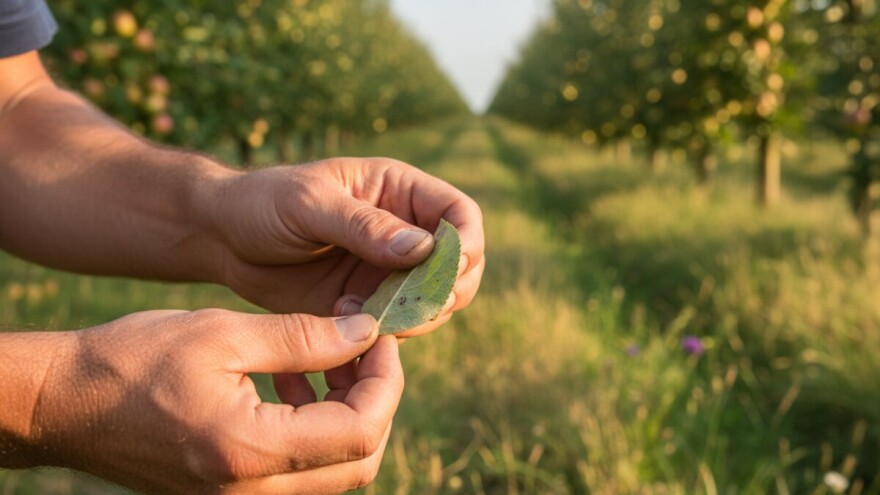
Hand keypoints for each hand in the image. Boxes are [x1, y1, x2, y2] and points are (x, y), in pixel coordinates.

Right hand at [27, 309, 401, 493]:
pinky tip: (291, 385)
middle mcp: (251, 493)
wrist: (66, 405)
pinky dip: (314, 431)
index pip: (361, 432)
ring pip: (334, 472)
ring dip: (346, 415)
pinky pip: (299, 474)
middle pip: (359, 461)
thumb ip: (304, 339)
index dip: (386, 382)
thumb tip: (367, 336)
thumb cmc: (134, 360)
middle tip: (360, 349)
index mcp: (249, 450)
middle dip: (374, 400)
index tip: (381, 339)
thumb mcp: (224, 333)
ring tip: (322, 360)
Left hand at [202, 158, 484, 336]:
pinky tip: (346, 321)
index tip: (453, 268)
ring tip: (371, 316)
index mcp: (399, 192)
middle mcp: (403, 233)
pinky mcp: (367, 304)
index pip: (459, 214)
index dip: (467, 242)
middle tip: (416, 307)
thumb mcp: (309, 204)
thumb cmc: (263, 203)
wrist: (222, 239)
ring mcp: (387, 271)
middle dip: (447, 290)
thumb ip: (364, 225)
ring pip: (433, 302)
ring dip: (416, 316)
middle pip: (459, 266)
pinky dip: (385, 332)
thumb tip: (423, 249)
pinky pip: (397, 325)